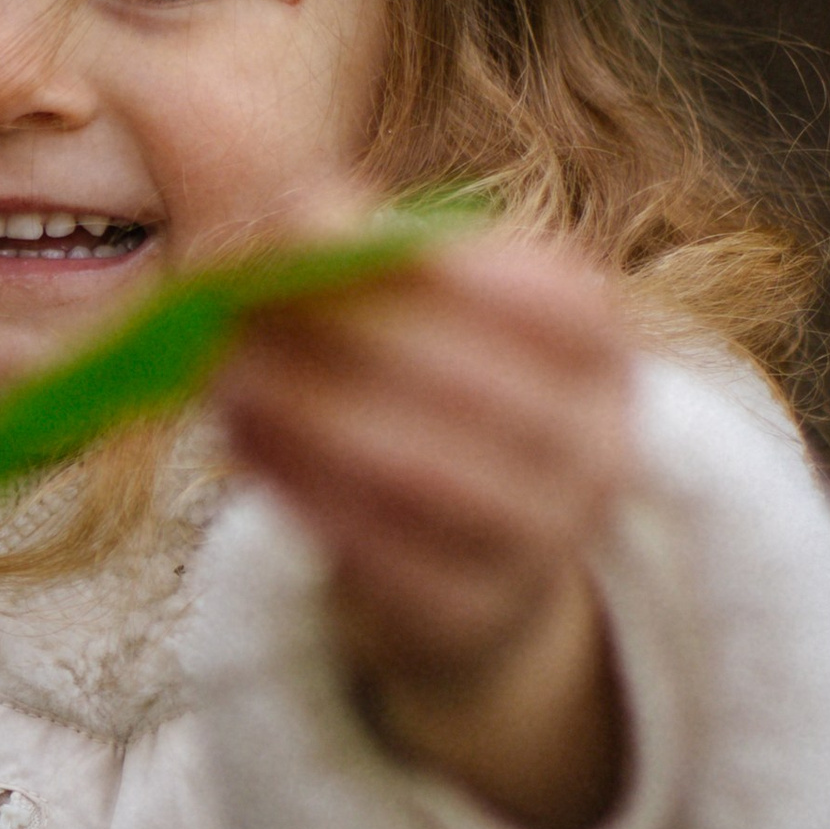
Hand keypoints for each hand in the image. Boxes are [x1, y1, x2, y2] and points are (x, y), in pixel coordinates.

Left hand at [208, 223, 634, 828]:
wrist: (473, 589)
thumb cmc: (436, 418)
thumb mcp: (428, 334)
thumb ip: (371, 263)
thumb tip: (295, 211)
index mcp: (605, 360)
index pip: (553, 298)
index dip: (431, 260)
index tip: (302, 225)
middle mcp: (596, 451)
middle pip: (466, 379)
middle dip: (338, 335)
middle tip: (231, 308)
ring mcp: (542, 545)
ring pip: (415, 467)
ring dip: (304, 412)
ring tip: (224, 373)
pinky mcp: (467, 617)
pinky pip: (373, 549)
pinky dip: (297, 489)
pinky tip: (239, 444)